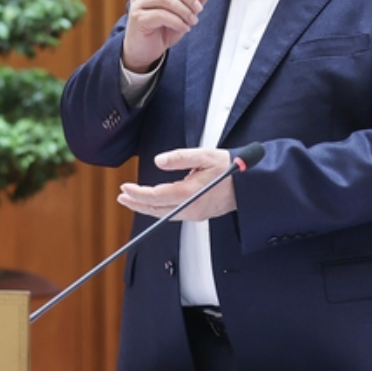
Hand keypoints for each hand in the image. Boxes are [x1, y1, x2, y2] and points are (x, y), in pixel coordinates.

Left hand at [117, 147, 236, 220]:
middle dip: (137, 203)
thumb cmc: (231, 169)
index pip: (156, 196)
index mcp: (189, 193)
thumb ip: (180, 157)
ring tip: (132, 200)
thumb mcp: (205, 155)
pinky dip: (159, 210)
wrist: (249, 186)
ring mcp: (194, 214)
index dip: (138, 193)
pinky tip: (154, 204)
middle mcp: (190, 208)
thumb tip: (159, 161)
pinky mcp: (198, 214)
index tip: (125, 188)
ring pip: (163, 214)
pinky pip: (172, 215)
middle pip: (156, 209)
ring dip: (146, 207)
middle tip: (122, 197)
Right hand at [121, 0, 211, 72]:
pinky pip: (161, 15)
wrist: (144, 50)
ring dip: (184, 10)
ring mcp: (138, 2)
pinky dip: (177, 21)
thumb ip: (194, 0)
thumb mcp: (183, 13)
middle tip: (198, 10)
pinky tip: (184, 28)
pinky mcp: (137, 17)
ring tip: (192, 20)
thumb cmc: (162, 28)